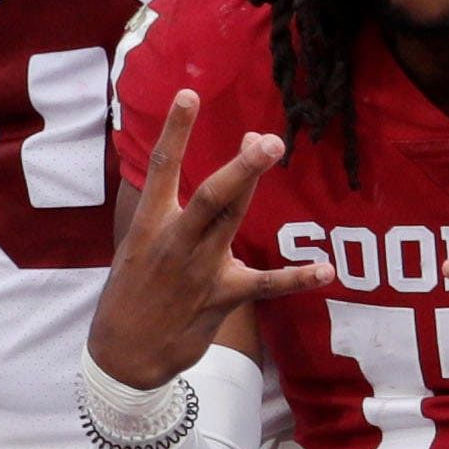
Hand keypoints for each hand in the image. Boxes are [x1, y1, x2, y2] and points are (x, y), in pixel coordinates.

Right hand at [86, 90, 291, 393]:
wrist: (122, 354)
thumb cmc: (136, 291)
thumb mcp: (142, 246)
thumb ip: (181, 211)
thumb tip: (220, 178)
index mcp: (149, 225)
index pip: (162, 170)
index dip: (175, 131)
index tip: (188, 95)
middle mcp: (174, 243)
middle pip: (209, 196)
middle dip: (237, 166)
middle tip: (264, 140)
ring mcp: (197, 272)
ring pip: (229, 222)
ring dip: (252, 186)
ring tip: (272, 150)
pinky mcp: (219, 300)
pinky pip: (264, 286)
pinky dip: (296, 277)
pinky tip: (326, 269)